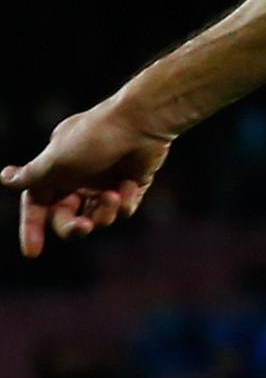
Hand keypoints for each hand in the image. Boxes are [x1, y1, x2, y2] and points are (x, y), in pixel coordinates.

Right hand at [2, 100, 174, 257]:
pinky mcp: (129, 187)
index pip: (36, 204)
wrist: (141, 124)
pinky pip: (122, 211)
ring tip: (112, 195)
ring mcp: (103, 184)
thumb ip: (32, 176)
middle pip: (67, 218)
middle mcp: (77, 178)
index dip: (32, 228)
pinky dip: (124, 203)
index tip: (32, 253)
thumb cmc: (94, 138)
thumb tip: (4, 178)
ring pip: (97, 219)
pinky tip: (128, 185)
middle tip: (83, 227)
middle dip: (73, 227)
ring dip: (103, 213)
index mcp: (54, 170)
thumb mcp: (57, 160)